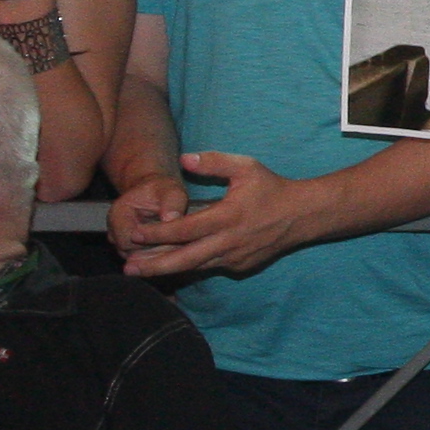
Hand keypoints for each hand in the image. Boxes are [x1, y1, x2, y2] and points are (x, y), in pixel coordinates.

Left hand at [113, 151, 327, 280]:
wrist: (303, 215)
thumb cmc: (272, 188)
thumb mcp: (246, 167)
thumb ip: (214, 162)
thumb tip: (183, 159)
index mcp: (228, 217)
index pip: (185, 229)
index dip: (158, 234)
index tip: (135, 234)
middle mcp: (229, 242)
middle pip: (184, 259)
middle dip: (153, 265)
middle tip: (126, 268)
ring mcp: (234, 257)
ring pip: (194, 268)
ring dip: (166, 270)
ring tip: (139, 271)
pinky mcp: (240, 266)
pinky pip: (209, 268)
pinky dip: (188, 268)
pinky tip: (171, 266)